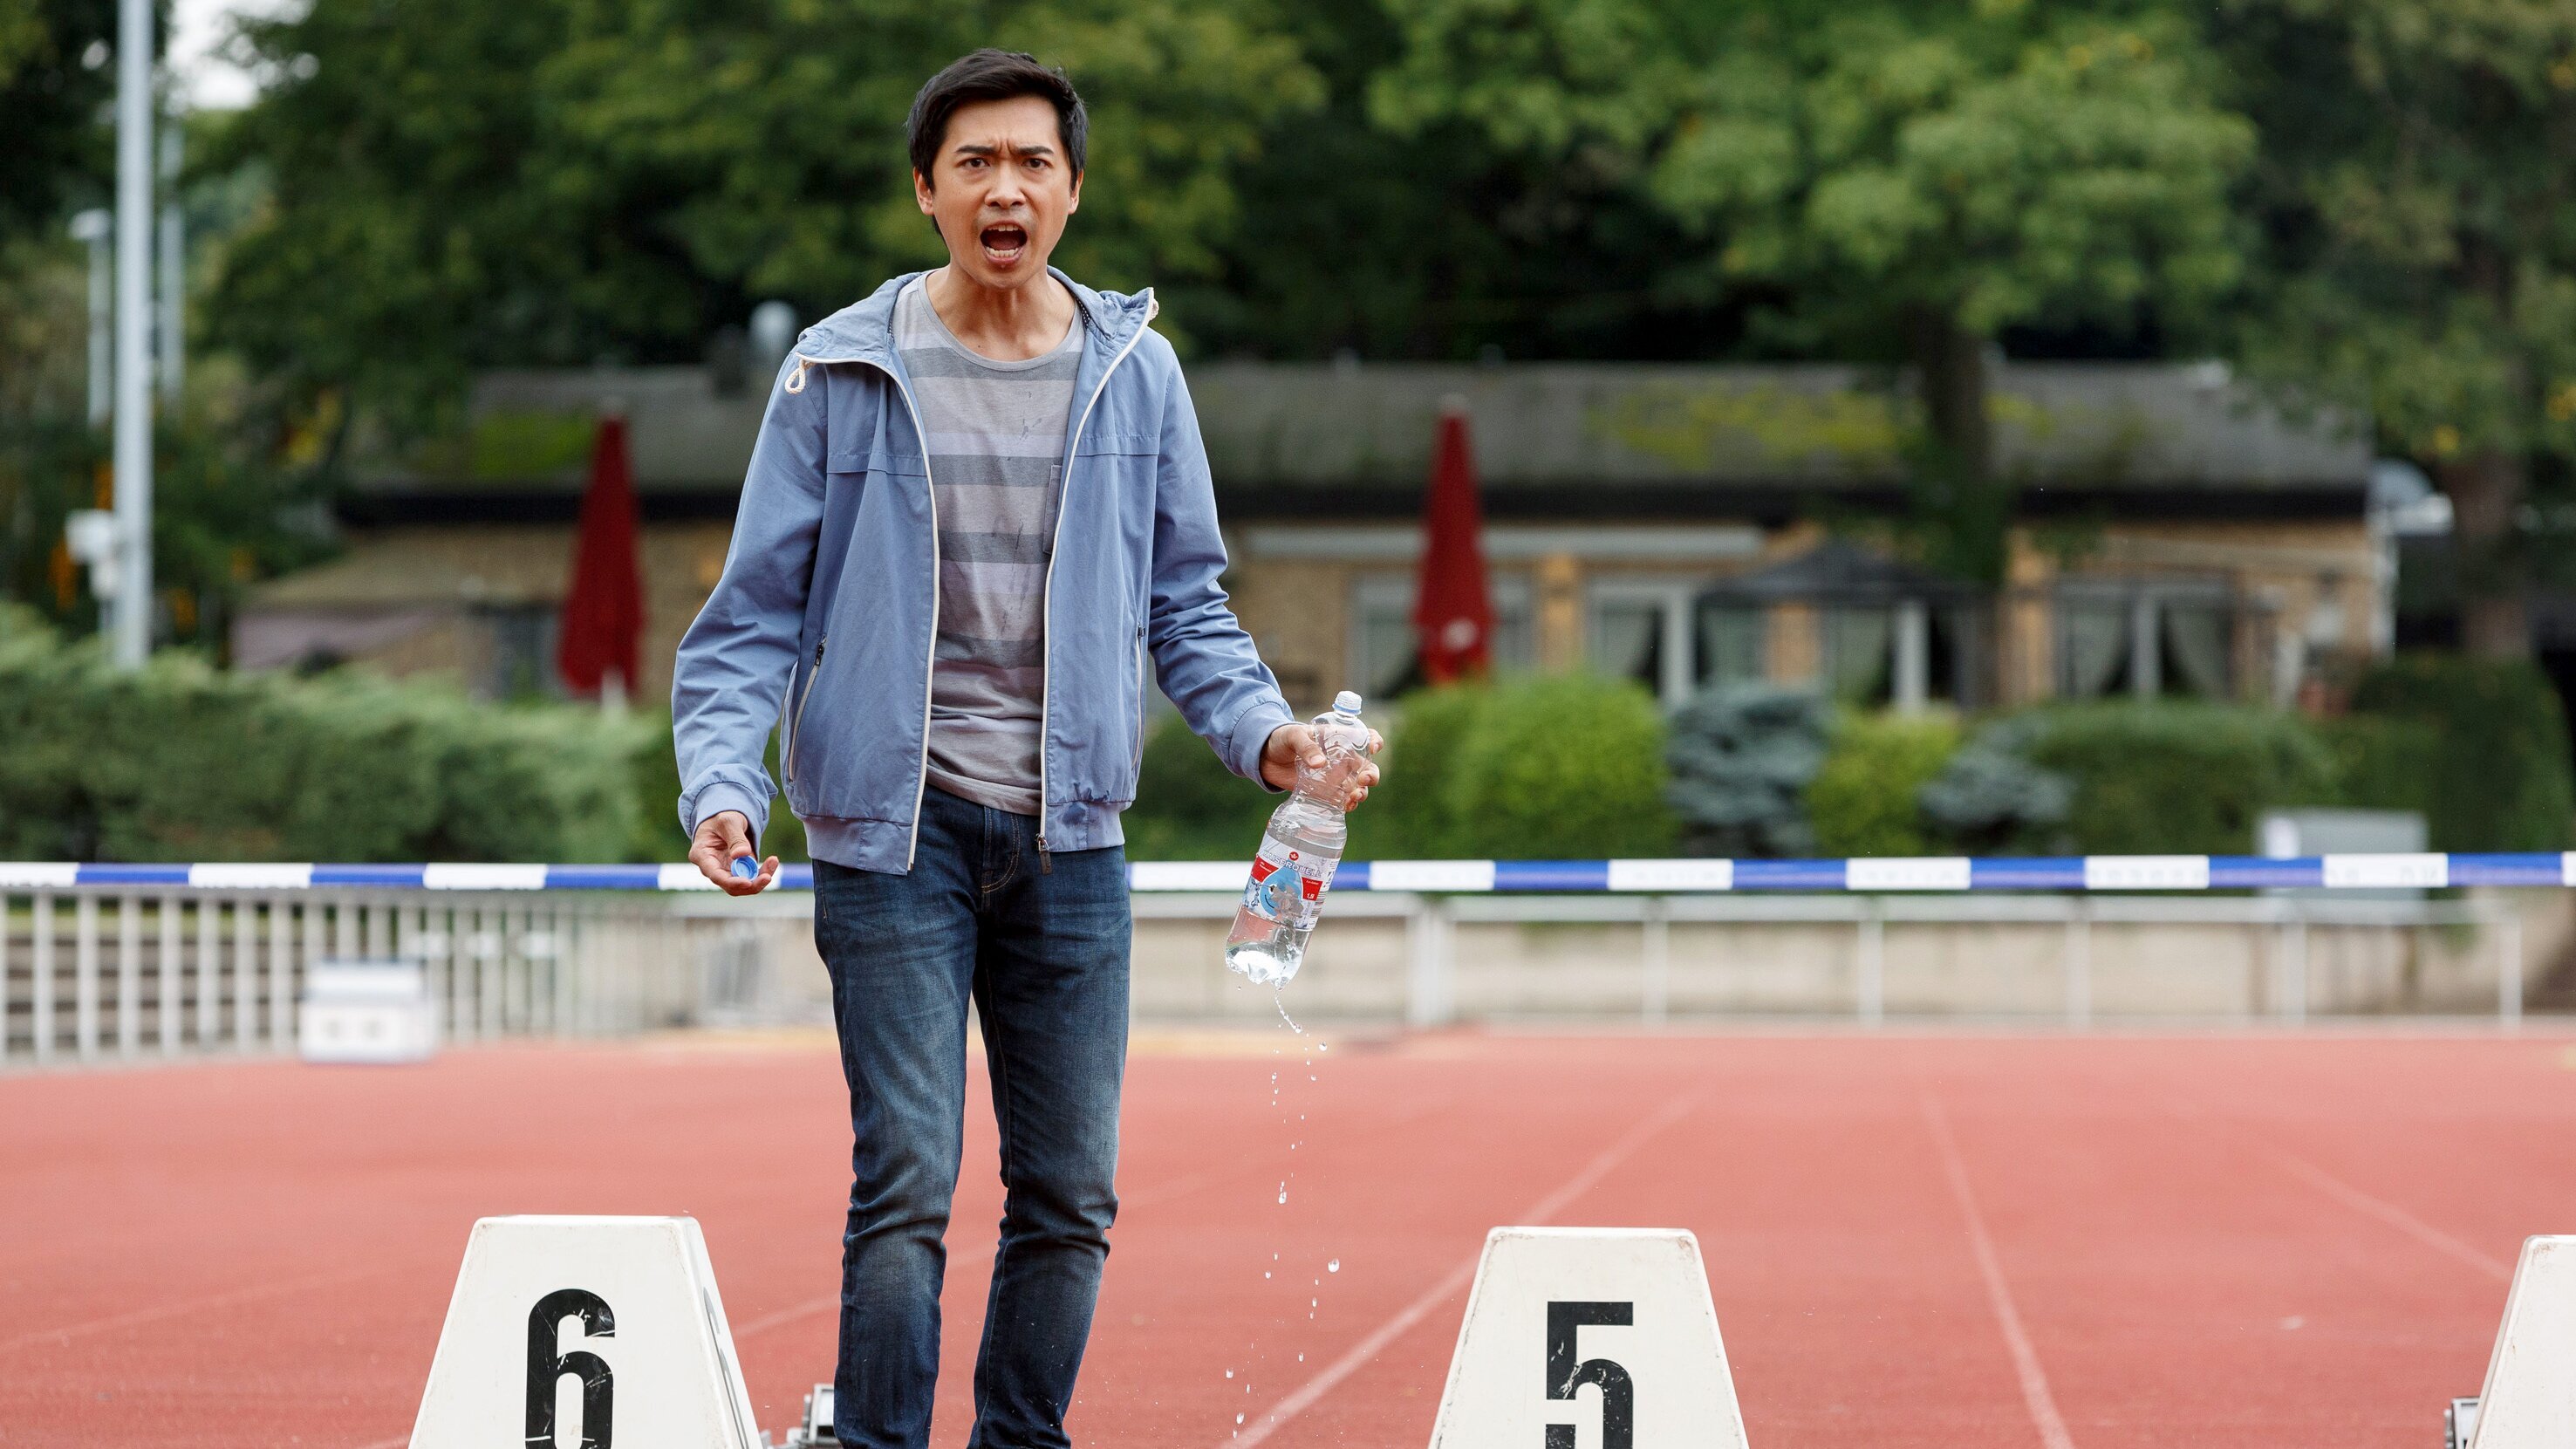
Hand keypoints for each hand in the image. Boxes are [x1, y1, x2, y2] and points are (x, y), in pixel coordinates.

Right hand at [688, 810, 778, 894]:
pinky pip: (750, 877)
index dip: (732, 882)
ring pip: (743, 885)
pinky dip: (762, 872)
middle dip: (751, 884)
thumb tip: (742, 854)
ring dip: (759, 878)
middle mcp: (712, 868)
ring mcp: (724, 871)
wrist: (724, 819)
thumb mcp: (728, 822)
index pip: (715, 876)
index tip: (748, 882)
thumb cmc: (721, 818)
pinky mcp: (737, 871)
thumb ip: (735, 838)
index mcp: (702, 855)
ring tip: (773, 862)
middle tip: (767, 876)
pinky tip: (772, 862)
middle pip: (730, 886)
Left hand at [1259, 722, 1384, 807]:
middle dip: (1372, 775)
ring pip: (1358, 787)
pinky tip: (1347, 806)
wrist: (1265, 757)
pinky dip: (1348, 805)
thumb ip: (1305, 747)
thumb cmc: (1281, 739)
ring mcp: (1335, 777)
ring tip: (1354, 796)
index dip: (1374, 741)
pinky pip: (1342, 801)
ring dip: (1362, 793)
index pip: (1365, 738)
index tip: (1373, 747)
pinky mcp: (1324, 792)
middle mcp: (1342, 760)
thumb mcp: (1293, 736)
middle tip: (1363, 780)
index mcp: (1339, 739)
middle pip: (1367, 768)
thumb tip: (1320, 763)